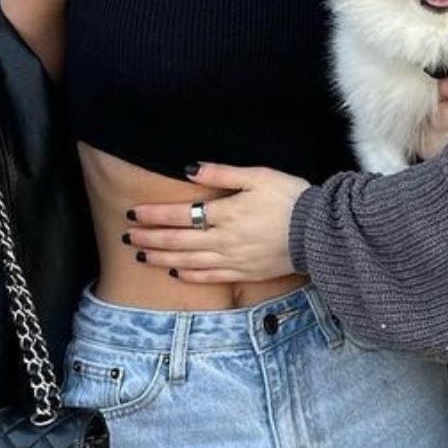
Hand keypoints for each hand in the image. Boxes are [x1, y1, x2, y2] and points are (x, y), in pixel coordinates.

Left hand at [124, 163, 307, 280]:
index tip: (133, 212)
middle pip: (178, 240)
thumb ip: (221, 174)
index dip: (153, 214)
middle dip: (149, 238)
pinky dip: (189, 275)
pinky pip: (210, 277)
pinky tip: (176, 272)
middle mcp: (224, 239)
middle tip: (127, 236)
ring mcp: (233, 259)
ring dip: (162, 258)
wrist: (319, 232)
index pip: (179, 214)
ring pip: (188, 261)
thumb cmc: (291, 198)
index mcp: (226, 213)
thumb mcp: (258, 176)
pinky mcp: (244, 273)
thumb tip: (189, 170)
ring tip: (141, 255)